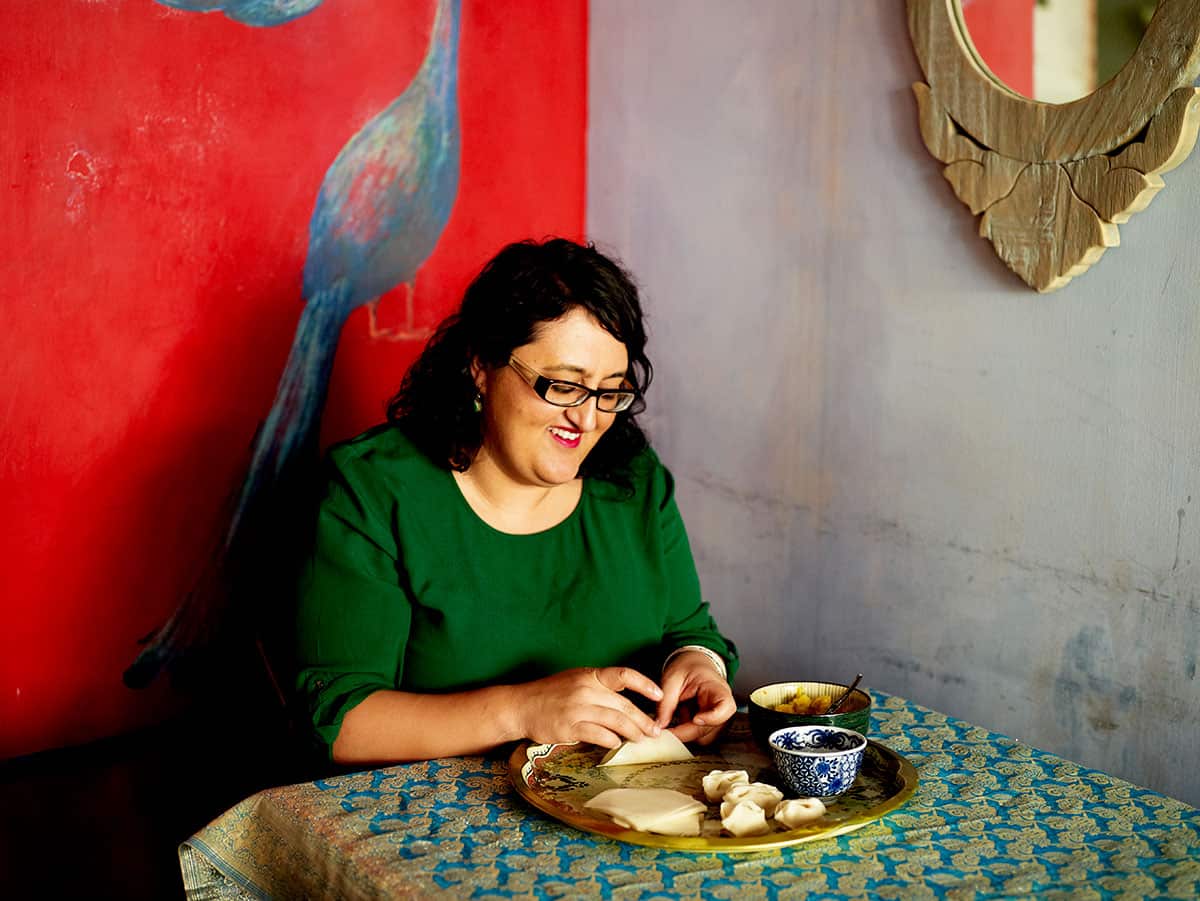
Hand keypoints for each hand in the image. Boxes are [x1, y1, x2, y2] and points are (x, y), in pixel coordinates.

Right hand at [512, 666, 664, 748]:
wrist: (522, 706)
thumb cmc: (551, 694)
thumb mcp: (576, 680)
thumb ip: (599, 688)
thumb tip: (626, 703)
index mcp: (590, 675)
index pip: (624, 675)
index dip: (645, 684)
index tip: (660, 695)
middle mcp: (586, 689)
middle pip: (624, 705)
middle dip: (643, 720)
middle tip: (656, 730)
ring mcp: (578, 708)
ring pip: (615, 721)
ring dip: (632, 732)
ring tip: (642, 740)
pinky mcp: (570, 727)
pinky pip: (599, 735)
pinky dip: (612, 741)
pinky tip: (618, 745)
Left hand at [656, 651, 735, 744]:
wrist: (693, 666)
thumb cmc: (687, 669)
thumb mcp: (672, 679)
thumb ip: (666, 702)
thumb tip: (660, 725)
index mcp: (717, 688)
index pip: (725, 707)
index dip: (712, 717)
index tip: (695, 719)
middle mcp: (722, 706)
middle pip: (711, 727)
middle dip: (687, 730)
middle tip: (666, 730)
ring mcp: (718, 717)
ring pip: (705, 737)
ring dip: (686, 732)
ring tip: (676, 714)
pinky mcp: (711, 725)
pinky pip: (700, 737)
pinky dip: (686, 732)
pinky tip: (680, 717)